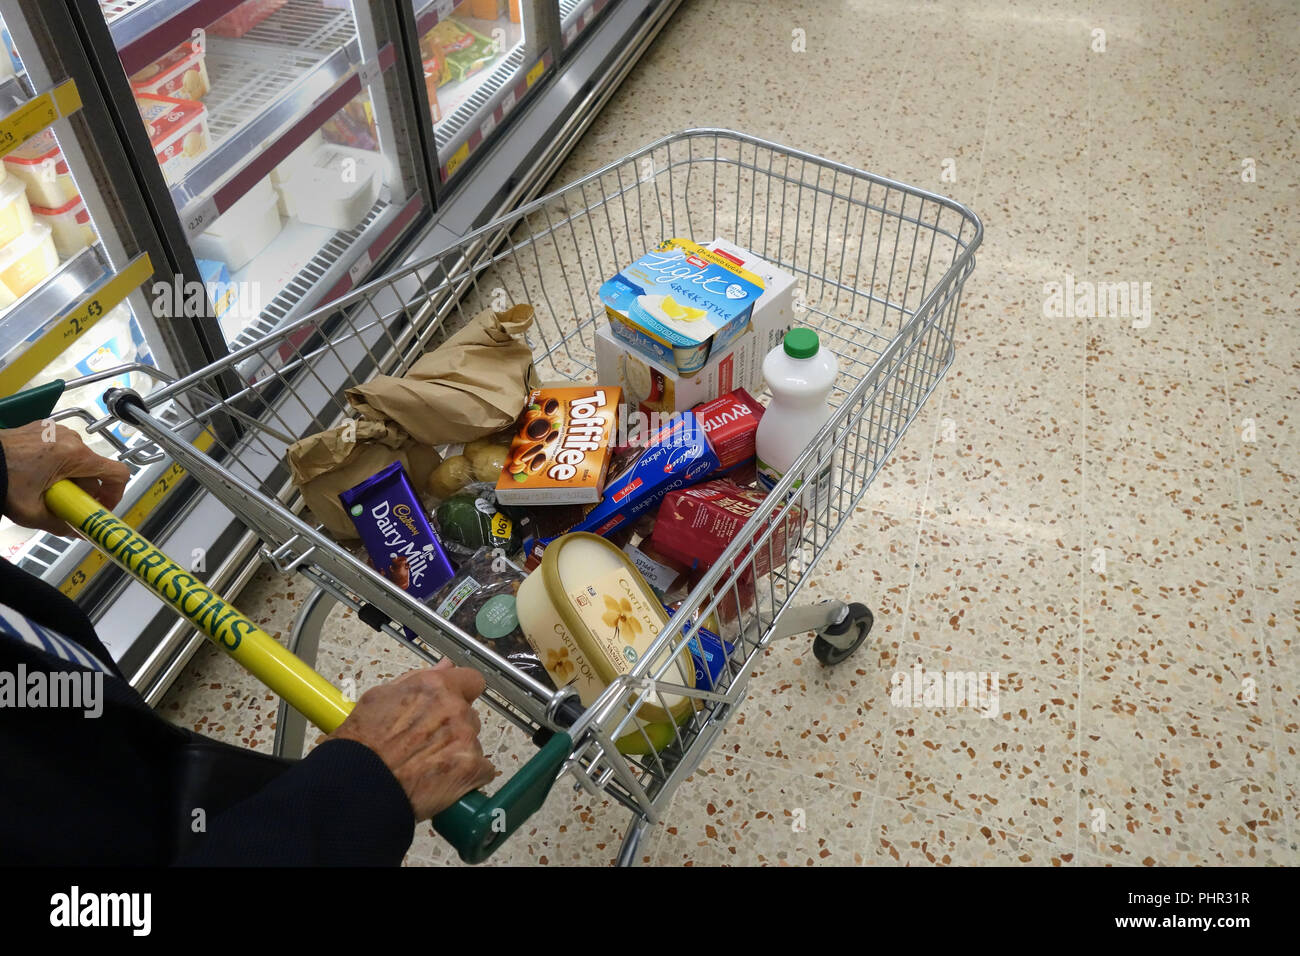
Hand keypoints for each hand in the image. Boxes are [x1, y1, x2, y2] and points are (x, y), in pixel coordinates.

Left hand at [0, 422, 130, 535]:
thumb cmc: (3, 480)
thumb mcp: (32, 512)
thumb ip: (61, 525)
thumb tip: (78, 533)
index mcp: (75, 456)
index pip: (117, 474)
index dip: (116, 494)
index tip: (101, 506)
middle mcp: (71, 439)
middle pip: (94, 469)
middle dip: (85, 490)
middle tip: (68, 505)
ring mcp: (57, 431)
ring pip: (78, 459)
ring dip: (72, 476)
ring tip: (49, 490)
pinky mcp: (44, 428)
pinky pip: (62, 448)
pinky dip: (58, 463)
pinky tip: (38, 475)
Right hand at [328, 660, 495, 820]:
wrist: (358, 786)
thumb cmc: (361, 745)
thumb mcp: (380, 698)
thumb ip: (418, 680)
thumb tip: (444, 666)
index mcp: (436, 687)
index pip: (472, 680)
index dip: (462, 693)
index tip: (453, 704)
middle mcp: (455, 709)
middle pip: (469, 715)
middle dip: (454, 727)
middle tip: (426, 744)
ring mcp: (466, 740)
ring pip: (473, 743)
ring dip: (458, 752)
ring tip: (427, 766)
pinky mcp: (471, 769)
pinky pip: (482, 771)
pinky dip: (467, 777)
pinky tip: (442, 782)